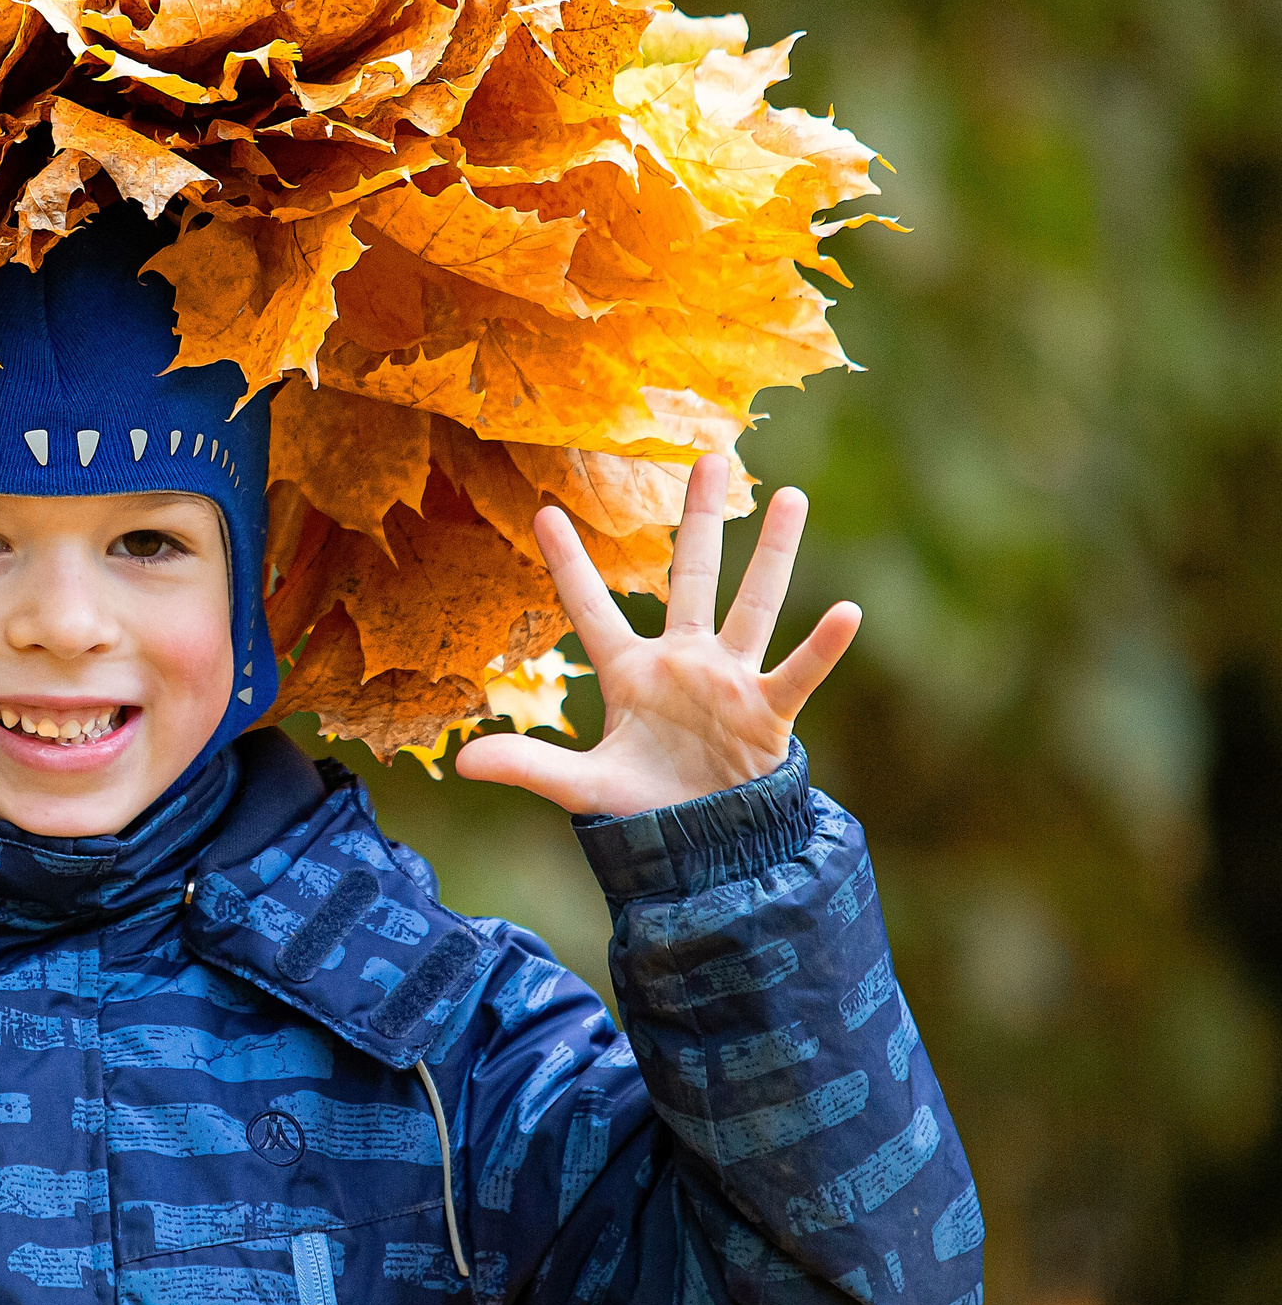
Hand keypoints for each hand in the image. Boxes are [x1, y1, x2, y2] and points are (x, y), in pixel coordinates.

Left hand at [455, 456, 859, 816]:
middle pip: (691, 576)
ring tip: (791, 497)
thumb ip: (528, 765)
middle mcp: (682, 661)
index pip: (589, 607)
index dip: (567, 562)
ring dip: (772, 553)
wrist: (700, 849)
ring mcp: (728, 680)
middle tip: (709, 456)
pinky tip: (845, 611)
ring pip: (753, 604)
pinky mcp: (767, 711)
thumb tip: (460, 762)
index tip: (543, 510)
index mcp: (628, 672)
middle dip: (698, 519)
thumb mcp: (580, 786)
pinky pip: (796, 671)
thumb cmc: (641, 810)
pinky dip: (821, 647)